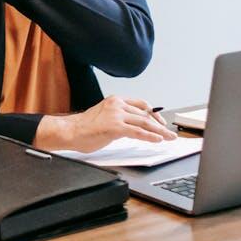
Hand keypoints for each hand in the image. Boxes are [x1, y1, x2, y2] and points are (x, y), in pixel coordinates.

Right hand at [34, 96, 174, 152]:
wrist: (70, 131)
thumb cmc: (85, 127)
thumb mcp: (105, 116)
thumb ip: (120, 117)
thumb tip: (135, 126)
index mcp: (115, 100)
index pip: (141, 104)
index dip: (154, 114)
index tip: (161, 122)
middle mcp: (117, 104)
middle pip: (145, 114)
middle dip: (160, 125)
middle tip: (170, 133)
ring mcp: (116, 115)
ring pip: (144, 122)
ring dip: (159, 131)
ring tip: (168, 138)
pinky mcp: (115, 127)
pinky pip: (137, 132)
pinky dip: (149, 136)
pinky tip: (157, 140)